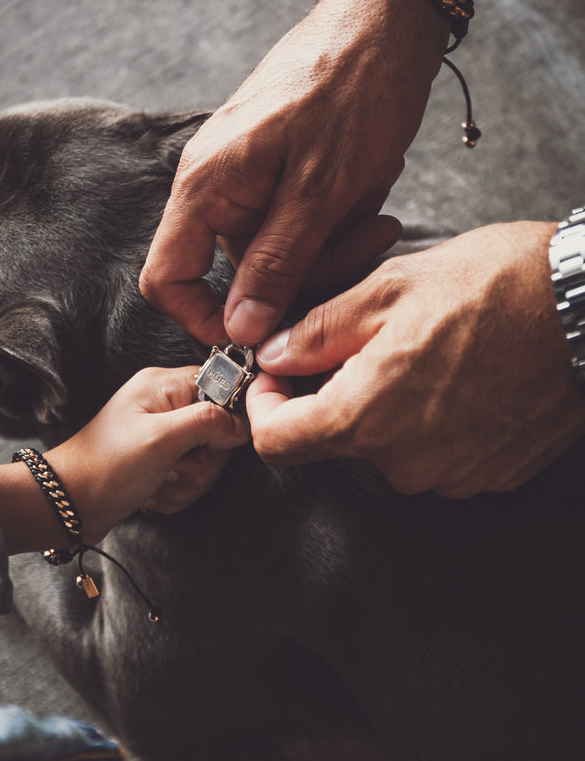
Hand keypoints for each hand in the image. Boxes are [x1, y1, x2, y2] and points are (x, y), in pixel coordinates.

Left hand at [47, 367, 248, 540]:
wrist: (70, 505)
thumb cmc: (107, 467)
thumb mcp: (161, 438)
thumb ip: (209, 422)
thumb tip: (243, 425)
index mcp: (164, 385)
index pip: (222, 389)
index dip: (225, 420)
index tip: (209, 443)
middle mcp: (166, 405)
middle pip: (219, 431)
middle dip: (202, 462)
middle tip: (174, 467)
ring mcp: (165, 435)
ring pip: (208, 460)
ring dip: (187, 482)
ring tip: (158, 482)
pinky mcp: (162, 461)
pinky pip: (192, 478)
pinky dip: (176, 492)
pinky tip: (152, 493)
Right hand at [139, 0, 447, 345]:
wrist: (388, 23)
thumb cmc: (353, 89)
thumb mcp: (321, 191)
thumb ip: (276, 265)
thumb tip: (239, 329)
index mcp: (206, 187)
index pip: (167, 279)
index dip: (204, 319)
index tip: (261, 336)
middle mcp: (217, 188)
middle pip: (238, 275)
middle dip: (303, 278)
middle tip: (363, 244)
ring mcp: (249, 183)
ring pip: (277, 258)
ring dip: (330, 252)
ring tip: (377, 215)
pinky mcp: (280, 179)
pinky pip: (298, 230)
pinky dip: (335, 229)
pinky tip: (371, 201)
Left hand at [247, 222, 584, 497]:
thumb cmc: (496, 286)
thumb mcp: (390, 290)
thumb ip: (318, 331)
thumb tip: (274, 355)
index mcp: (368, 417)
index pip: (278, 445)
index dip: (264, 408)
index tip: (276, 377)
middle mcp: (406, 462)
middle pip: (336, 442)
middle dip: (333, 395)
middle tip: (361, 342)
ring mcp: (453, 475)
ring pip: (388, 448)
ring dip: (386, 407)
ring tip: (424, 352)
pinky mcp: (491, 474)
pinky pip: (436, 454)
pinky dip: (431, 421)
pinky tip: (458, 375)